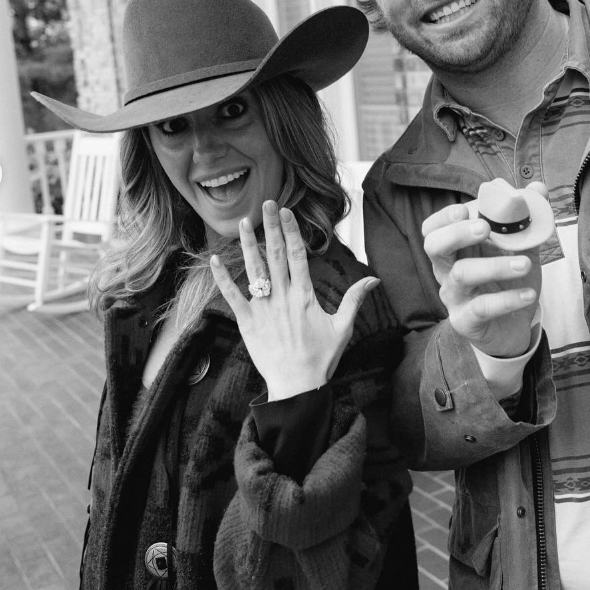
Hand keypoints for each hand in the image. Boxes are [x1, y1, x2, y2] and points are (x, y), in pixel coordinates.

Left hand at [210, 200, 378, 400]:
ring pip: (254, 270)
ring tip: (245, 222)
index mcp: (305, 296)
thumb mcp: (343, 328)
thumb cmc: (321, 358)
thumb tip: (374, 280)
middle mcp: (283, 297)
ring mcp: (263, 308)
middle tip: (268, 203)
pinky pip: (232, 296)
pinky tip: (215, 260)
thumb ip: (355, 300)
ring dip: (249, 245)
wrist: (297, 385)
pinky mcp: (247, 322)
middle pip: (276, 255)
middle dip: (272, 227)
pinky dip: (223, 278)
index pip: (298, 255)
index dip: (292, 231)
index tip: (287, 212)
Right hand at [422, 201, 541, 359]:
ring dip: (494, 266)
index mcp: (456, 249)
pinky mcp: (465, 321)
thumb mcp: (520, 250)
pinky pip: (481, 308)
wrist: (515, 328)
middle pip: (434, 246)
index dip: (443, 217)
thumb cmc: (509, 283)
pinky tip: (528, 294)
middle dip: (457, 233)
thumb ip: (526, 221)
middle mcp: (447, 271)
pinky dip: (506, 299)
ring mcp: (454, 297)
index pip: (433, 228)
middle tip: (485, 228)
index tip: (465, 208)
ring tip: (525, 264)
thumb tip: (537, 187)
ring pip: (462, 275)